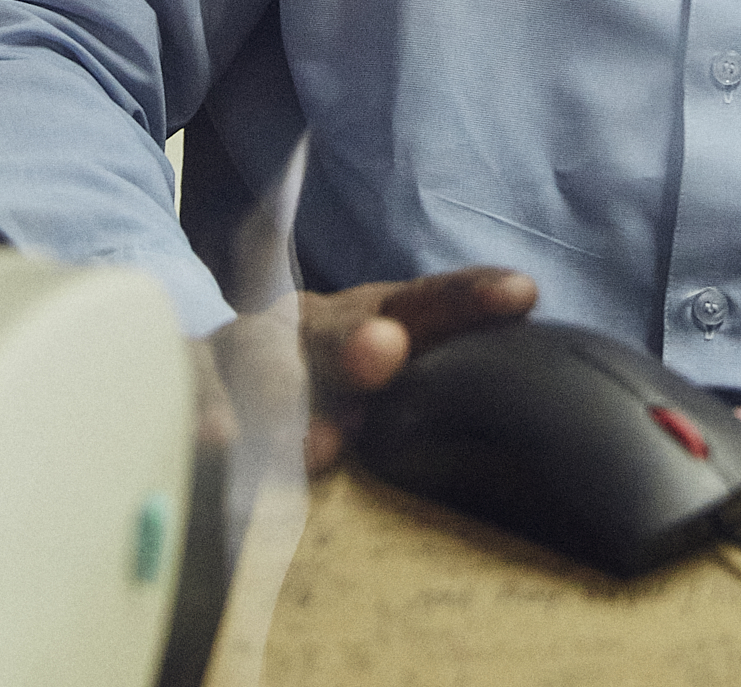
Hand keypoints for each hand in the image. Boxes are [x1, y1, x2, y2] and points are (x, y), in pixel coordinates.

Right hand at [219, 265, 537, 473]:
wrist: (201, 374)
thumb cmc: (318, 394)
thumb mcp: (377, 384)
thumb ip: (440, 387)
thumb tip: (556, 423)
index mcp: (365, 319)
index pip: (422, 303)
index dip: (467, 296)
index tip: (521, 293)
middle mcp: (302, 330)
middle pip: (331, 327)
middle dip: (358, 340)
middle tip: (384, 350)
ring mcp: (236, 358)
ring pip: (256, 361)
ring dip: (285, 398)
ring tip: (313, 444)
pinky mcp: (185, 389)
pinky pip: (191, 400)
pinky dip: (205, 420)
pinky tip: (216, 447)